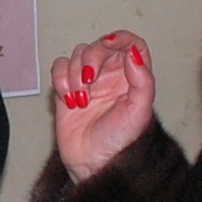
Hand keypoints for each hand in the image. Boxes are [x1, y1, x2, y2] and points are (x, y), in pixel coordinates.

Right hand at [49, 30, 157, 182]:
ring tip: (81, 100)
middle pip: (99, 45)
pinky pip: (58, 68)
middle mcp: (110, 75)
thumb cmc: (120, 142)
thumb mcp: (139, 112)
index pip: (131, 44)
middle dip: (91, 58)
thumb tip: (133, 53)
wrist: (93, 163)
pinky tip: (69, 99)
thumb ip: (143, 82)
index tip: (110, 44)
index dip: (121, 38)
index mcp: (132, 77)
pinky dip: (60, 79)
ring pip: (76, 55)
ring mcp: (87, 81)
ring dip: (74, 73)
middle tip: (89, 80)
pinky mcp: (66, 89)